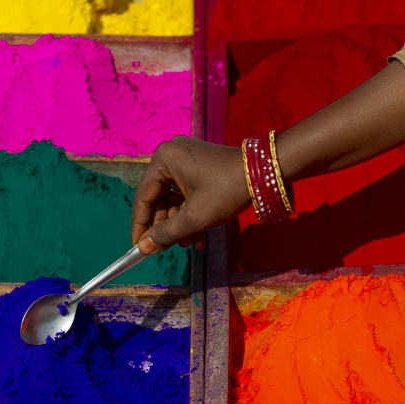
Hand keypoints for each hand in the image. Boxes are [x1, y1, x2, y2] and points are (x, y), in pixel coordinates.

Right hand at [132, 136, 250, 253]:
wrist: (266, 173)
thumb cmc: (227, 190)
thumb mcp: (195, 217)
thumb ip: (166, 233)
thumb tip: (143, 248)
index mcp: (164, 159)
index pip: (143, 197)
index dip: (140, 225)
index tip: (138, 246)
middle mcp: (172, 155)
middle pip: (159, 198)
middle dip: (167, 226)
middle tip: (169, 248)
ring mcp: (187, 159)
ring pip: (175, 199)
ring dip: (181, 223)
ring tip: (189, 245)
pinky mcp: (200, 166)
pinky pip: (188, 192)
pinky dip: (192, 213)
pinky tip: (200, 237)